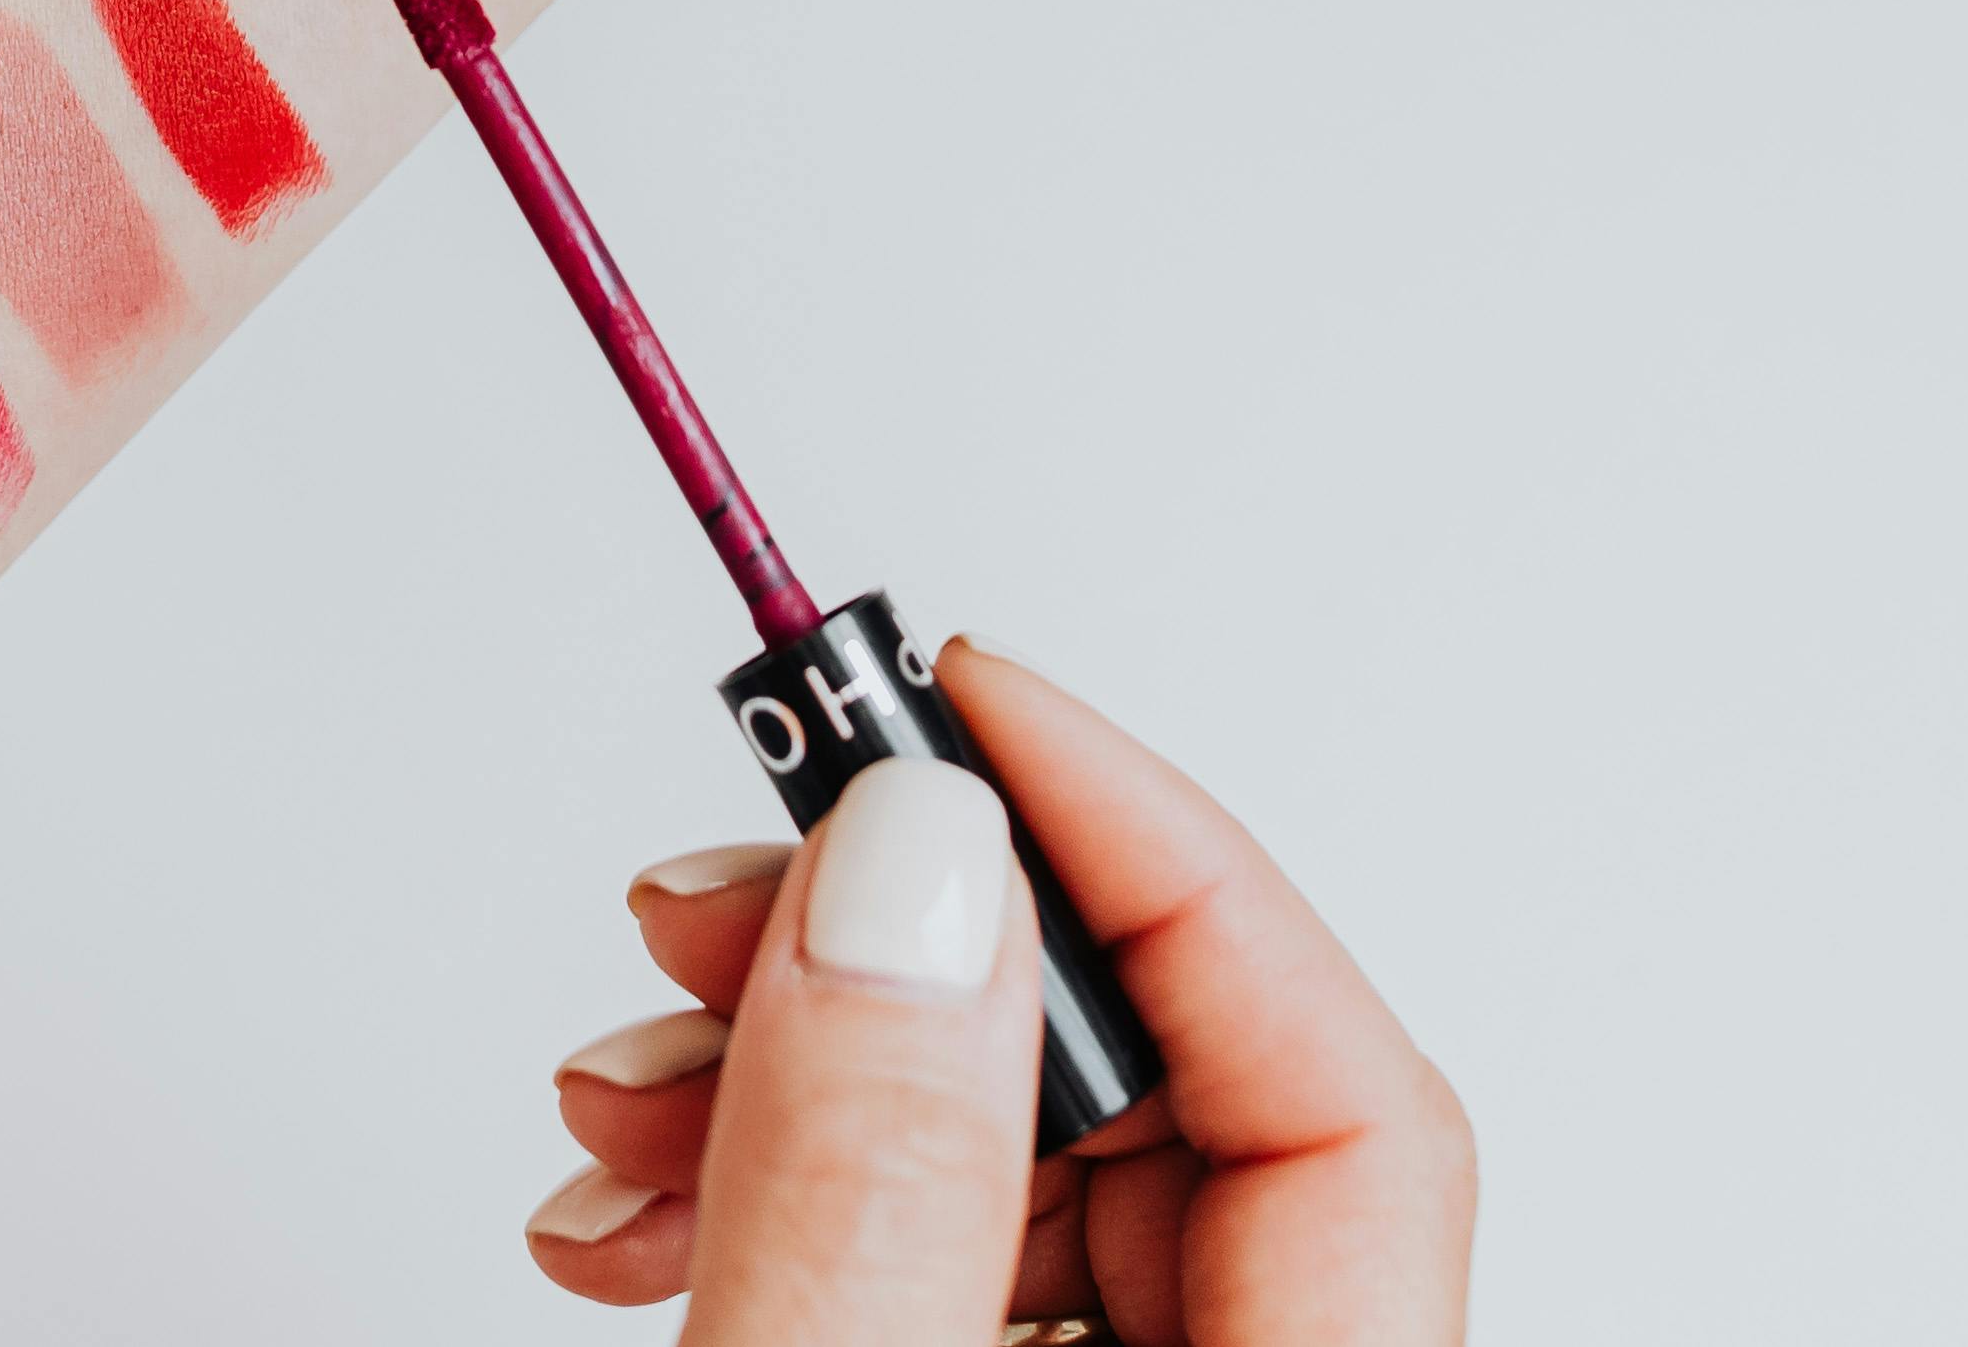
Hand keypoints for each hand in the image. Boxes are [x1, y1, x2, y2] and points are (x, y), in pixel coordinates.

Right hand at [519, 646, 1471, 1343]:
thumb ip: (876, 1188)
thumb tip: (919, 872)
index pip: (1341, 1089)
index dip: (1153, 855)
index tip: (960, 701)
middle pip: (1168, 1106)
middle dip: (913, 964)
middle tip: (713, 902)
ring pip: (1028, 1175)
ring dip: (809, 1076)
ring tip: (626, 1094)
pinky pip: (949, 1266)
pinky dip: (795, 1193)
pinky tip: (643, 1202)